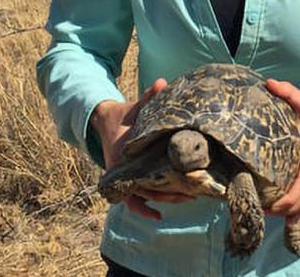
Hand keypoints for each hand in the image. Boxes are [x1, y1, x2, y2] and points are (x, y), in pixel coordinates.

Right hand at [91, 79, 193, 219]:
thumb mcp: (136, 107)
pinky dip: (144, 209)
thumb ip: (149, 97)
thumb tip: (162, 82)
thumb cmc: (125, 116)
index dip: (155, 185)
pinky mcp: (131, 178)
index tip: (173, 188)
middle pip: (146, 190)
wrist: (107, 121)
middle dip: (169, 193)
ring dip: (165, 198)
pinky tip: (158, 216)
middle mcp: (124, 169)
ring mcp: (128, 175)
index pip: (139, 175)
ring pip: (145, 196)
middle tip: (192, 193)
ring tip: (189, 198)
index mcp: (124, 155)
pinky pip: (135, 199)